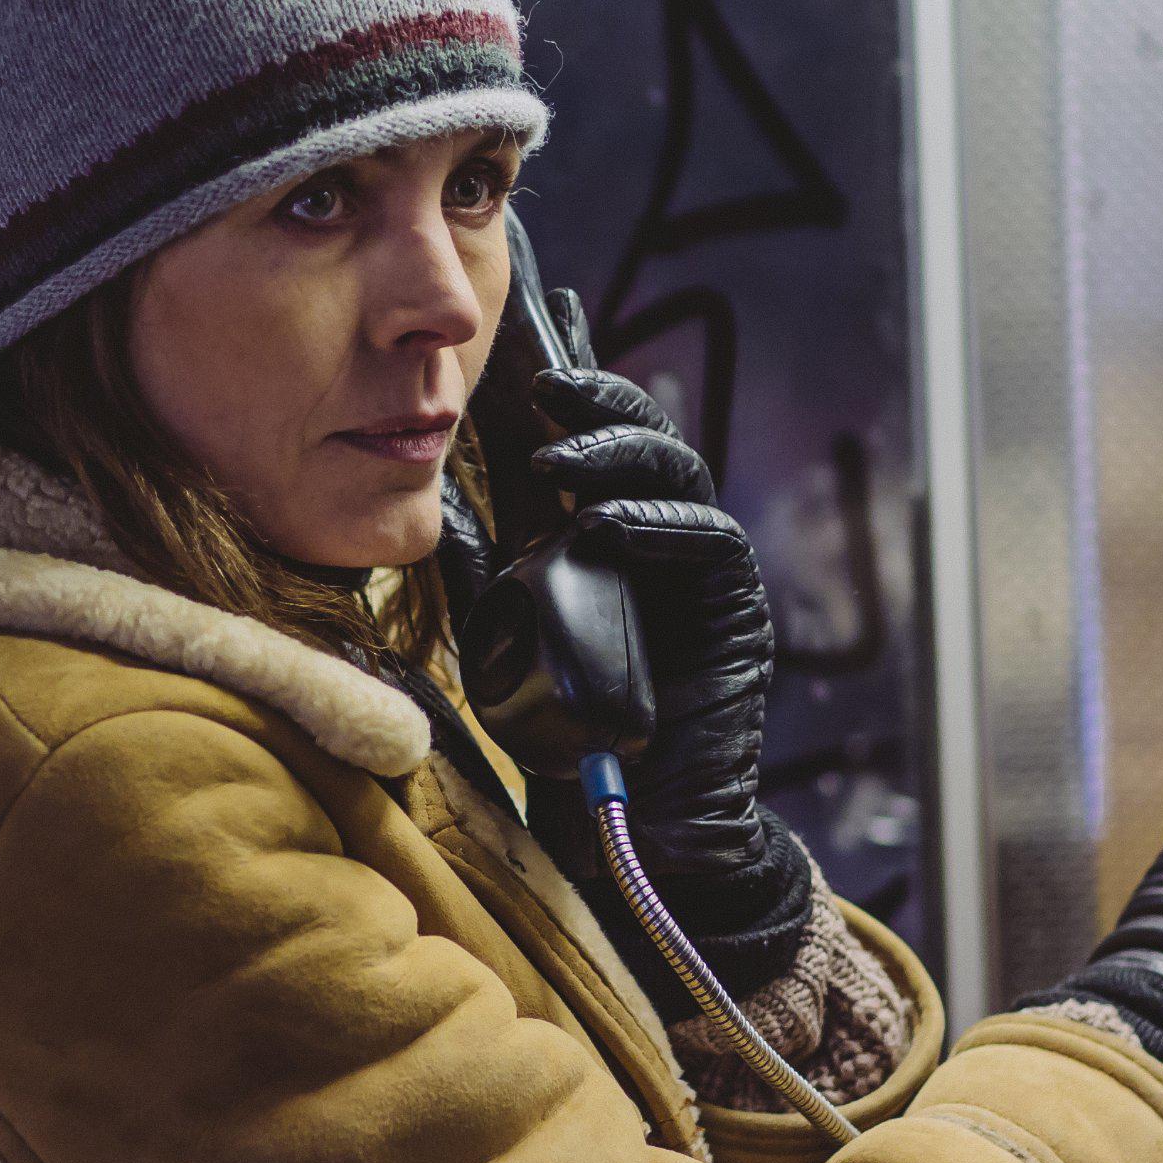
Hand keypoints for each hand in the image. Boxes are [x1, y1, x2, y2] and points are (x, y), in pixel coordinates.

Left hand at [510, 366, 812, 995]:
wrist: (630, 826)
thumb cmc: (566, 735)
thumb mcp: (502, 629)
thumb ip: (481, 562)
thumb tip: (429, 496)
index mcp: (608, 531)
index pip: (595, 437)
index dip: (575, 382)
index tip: (534, 336)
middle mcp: (660, 539)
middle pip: (643, 436)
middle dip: (599, 399)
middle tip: (546, 385)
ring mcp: (701, 571)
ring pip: (678, 474)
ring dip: (617, 456)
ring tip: (556, 463)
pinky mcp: (733, 613)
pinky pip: (709, 542)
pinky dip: (657, 525)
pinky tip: (610, 524)